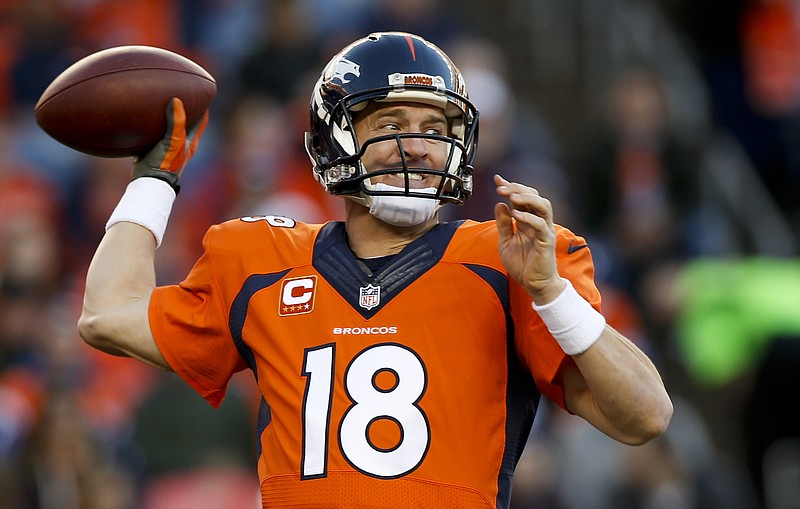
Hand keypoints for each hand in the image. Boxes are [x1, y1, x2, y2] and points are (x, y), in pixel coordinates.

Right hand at [132, 98, 207, 190]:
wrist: (148, 182)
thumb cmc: (165, 164)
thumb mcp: (174, 141)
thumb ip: (177, 122)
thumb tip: (176, 100)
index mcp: (190, 141)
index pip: (201, 119)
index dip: (203, 105)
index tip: (202, 90)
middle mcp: (180, 143)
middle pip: (186, 120)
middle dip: (184, 106)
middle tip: (179, 89)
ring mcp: (166, 146)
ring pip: (169, 125)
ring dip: (166, 114)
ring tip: (160, 97)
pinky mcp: (152, 148)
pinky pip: (153, 131)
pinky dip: (151, 122)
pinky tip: (142, 114)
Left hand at [494, 174, 564, 303]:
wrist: (534, 285)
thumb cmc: (523, 265)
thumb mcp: (506, 242)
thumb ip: (503, 224)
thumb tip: (500, 204)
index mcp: (528, 221)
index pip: (521, 198)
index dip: (510, 187)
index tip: (497, 179)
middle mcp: (538, 222)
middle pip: (533, 196)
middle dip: (517, 188)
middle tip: (501, 188)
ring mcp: (544, 230)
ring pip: (543, 205)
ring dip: (527, 198)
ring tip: (512, 196)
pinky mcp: (547, 241)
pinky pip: (540, 224)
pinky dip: (528, 217)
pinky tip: (516, 215)